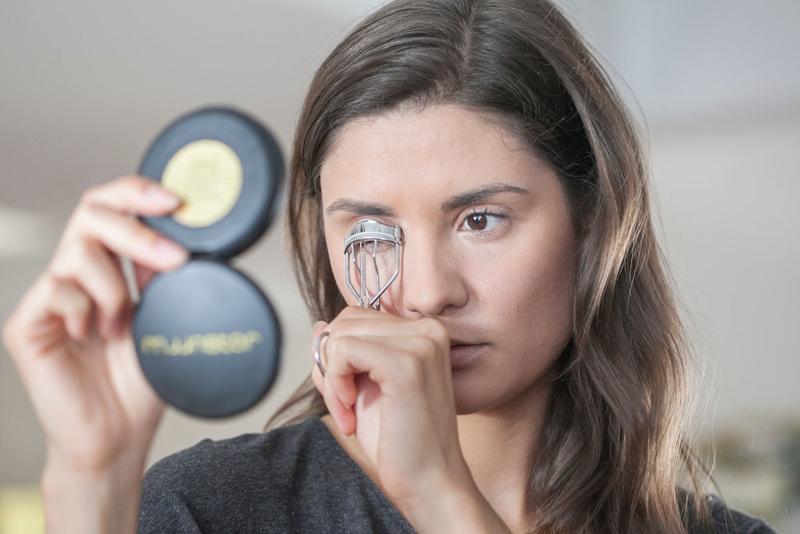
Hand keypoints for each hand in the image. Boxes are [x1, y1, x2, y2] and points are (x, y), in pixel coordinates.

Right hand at [2, 175, 186, 476]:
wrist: (118, 435)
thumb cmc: (140, 381)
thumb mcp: (165, 316)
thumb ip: (165, 275)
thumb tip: (184, 231)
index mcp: (108, 267)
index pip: (111, 208)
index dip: (137, 192)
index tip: (176, 200)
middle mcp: (75, 275)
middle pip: (91, 212)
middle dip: (137, 230)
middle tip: (173, 258)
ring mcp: (49, 298)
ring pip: (78, 252)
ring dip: (115, 287)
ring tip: (122, 325)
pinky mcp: (27, 324)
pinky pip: (56, 291)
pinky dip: (85, 310)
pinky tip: (93, 337)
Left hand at [310, 306, 472, 506]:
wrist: (430, 483)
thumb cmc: (401, 442)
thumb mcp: (364, 388)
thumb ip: (345, 355)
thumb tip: (318, 325)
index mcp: (424, 331)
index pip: (356, 317)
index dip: (338, 356)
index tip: (347, 396)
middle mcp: (428, 329)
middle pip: (344, 322)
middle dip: (330, 366)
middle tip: (344, 407)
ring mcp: (420, 343)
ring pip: (339, 336)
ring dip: (331, 379)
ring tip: (349, 413)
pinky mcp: (406, 363)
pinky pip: (342, 351)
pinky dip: (334, 384)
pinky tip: (351, 412)